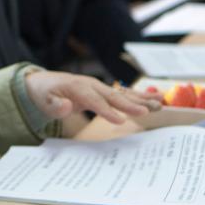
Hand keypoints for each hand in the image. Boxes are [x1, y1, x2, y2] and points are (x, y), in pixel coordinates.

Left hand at [24, 70, 157, 123]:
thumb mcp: (44, 102)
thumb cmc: (45, 94)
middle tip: (148, 111)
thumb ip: (55, 106)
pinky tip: (153, 100)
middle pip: (114, 96)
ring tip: (159, 102)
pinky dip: (138, 97)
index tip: (121, 120)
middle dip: (131, 104)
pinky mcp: (102, 91)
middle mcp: (92, 85)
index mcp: (78, 87)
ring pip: (122, 93)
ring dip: (141, 99)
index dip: (108, 111)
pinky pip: (122, 95)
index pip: (95, 101)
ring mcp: (98, 86)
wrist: (44, 83)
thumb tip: (66, 106)